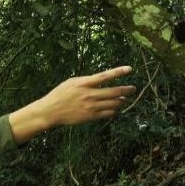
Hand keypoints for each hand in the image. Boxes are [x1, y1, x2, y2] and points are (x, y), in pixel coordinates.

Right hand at [8, 66, 136, 143]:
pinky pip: (108, 113)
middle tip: (133, 88)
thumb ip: (88, 81)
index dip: (118, 72)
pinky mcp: (91, 117)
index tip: (129, 69)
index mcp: (84, 83)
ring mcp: (91, 107)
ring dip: (121, 101)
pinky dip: (113, 110)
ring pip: (113, 104)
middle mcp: (89, 95)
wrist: (51, 111)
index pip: (105, 76)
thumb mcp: (72, 82)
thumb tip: (102, 80)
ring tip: (124, 99)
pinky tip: (115, 108)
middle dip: (126, 90)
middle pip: (114, 92)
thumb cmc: (61, 94)